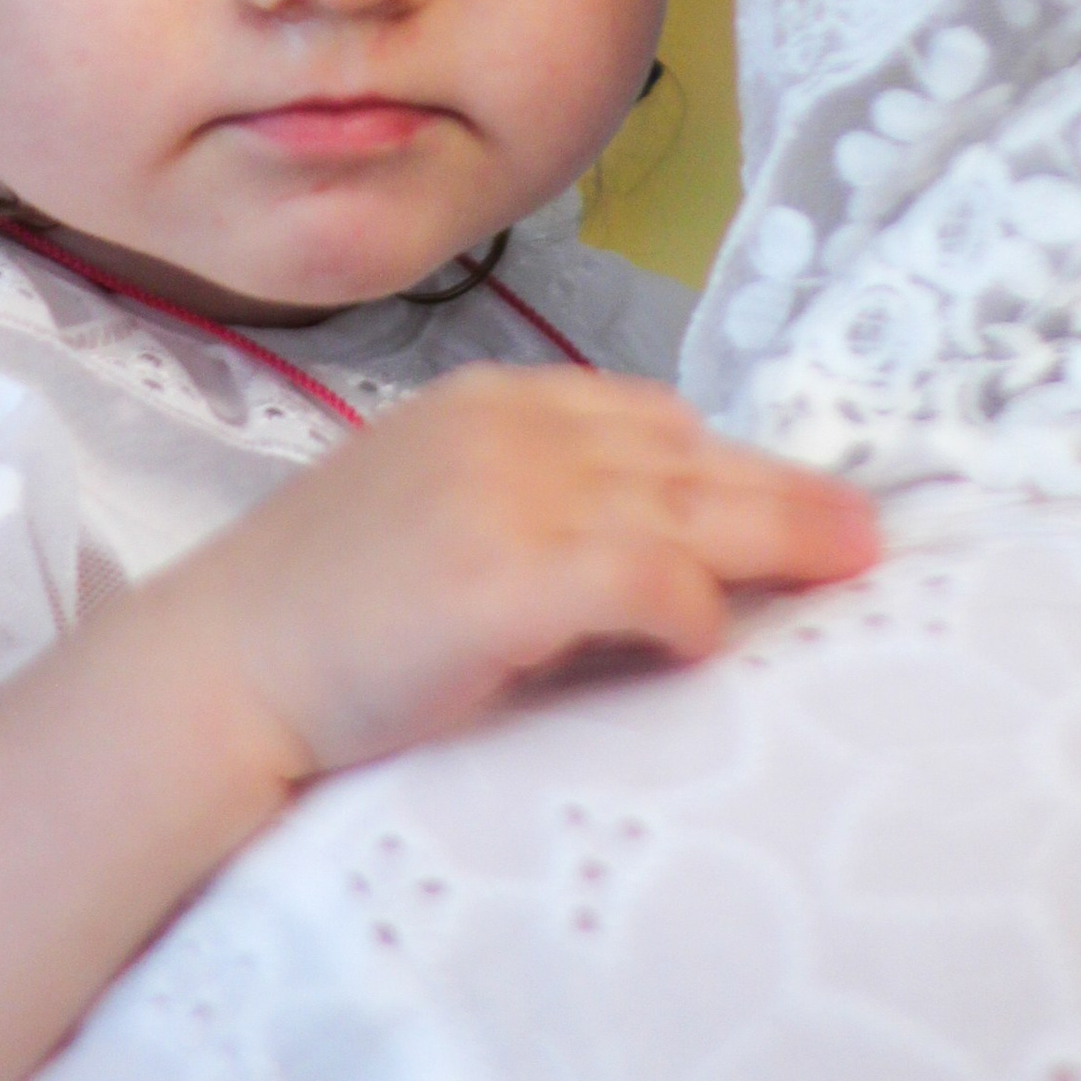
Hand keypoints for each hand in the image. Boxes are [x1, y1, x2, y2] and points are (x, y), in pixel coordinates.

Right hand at [167, 366, 877, 780]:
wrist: (215, 675)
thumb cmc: (317, 624)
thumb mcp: (428, 526)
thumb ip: (526, 515)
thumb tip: (649, 562)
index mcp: (485, 405)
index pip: (643, 417)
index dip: (723, 464)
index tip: (780, 501)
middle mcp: (507, 430)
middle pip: (685, 456)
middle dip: (784, 495)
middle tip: (865, 534)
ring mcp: (509, 495)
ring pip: (688, 508)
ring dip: (776, 543)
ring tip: (848, 572)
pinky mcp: (509, 575)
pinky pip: (646, 577)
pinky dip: (690, 607)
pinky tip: (710, 640)